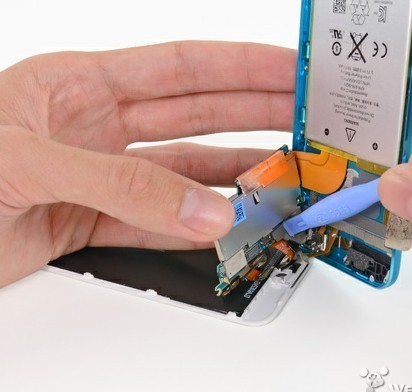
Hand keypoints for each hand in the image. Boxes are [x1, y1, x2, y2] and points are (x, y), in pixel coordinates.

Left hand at [0, 42, 295, 285]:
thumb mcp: (26, 162)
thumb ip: (121, 187)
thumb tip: (205, 210)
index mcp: (78, 85)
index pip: (182, 67)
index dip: (242, 66)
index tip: (289, 70)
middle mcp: (96, 127)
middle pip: (198, 116)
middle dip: (257, 114)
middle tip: (305, 120)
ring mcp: (98, 177)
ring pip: (184, 173)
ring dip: (234, 176)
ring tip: (280, 177)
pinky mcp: (89, 223)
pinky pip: (156, 222)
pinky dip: (194, 226)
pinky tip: (227, 222)